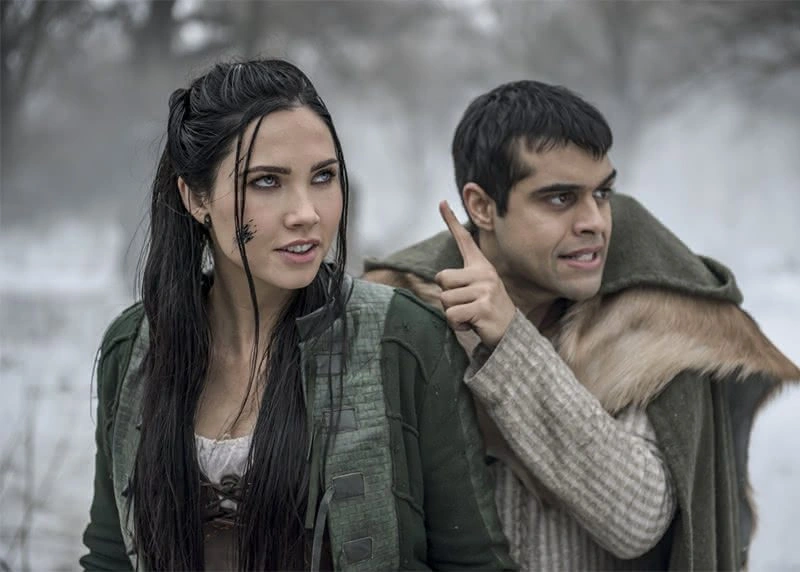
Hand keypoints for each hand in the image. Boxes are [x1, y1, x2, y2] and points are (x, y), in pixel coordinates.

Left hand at [435, 201, 515, 347]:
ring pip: (444, 299)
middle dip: (446, 295)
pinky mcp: (482, 307)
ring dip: (451, 312)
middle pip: (441, 278)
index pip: (464, 240)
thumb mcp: (478, 290)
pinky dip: (456, 324)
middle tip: (465, 304)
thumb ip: (462, 281)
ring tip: (470, 314)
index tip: (442, 202)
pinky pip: (451, 315)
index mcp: (481, 266)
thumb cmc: (487, 311)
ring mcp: (484, 290)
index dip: (451, 220)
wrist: (511, 334)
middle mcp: (484, 274)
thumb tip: (441, 279)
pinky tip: (472, 323)